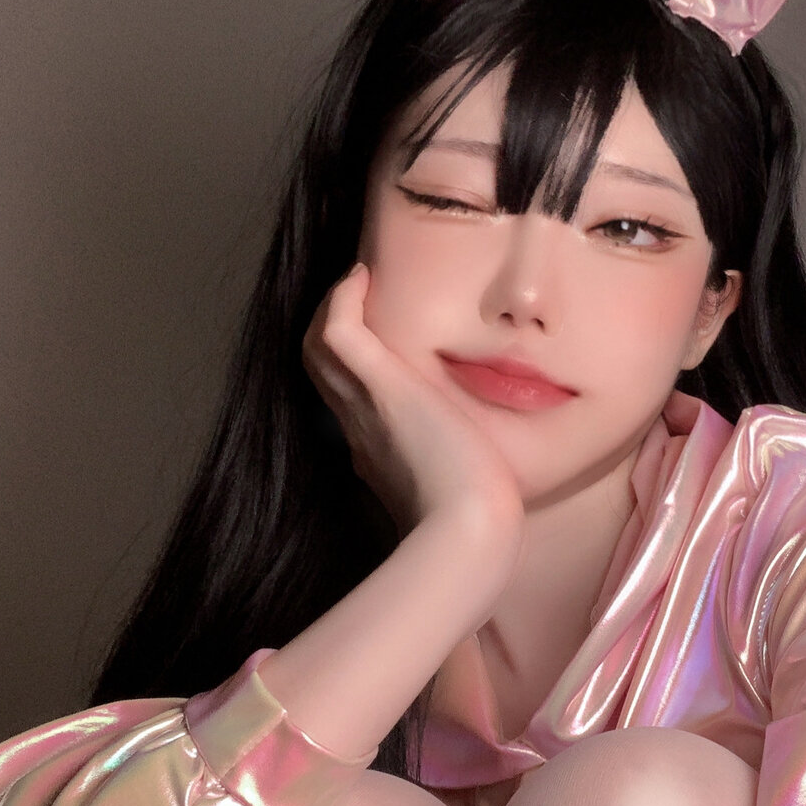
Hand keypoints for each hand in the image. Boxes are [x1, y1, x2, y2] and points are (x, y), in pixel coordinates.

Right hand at [302, 263, 523, 548]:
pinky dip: (342, 300)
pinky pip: (340, 332)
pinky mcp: (382, 387)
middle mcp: (360, 428)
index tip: (376, 343)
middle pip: (324, 369)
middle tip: (357, 297)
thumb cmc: (479, 522)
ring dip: (334, 309)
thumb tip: (484, 478)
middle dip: (333, 330)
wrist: (469, 530)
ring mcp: (366, 407)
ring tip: (358, 280)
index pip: (349, 401)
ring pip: (321, 349)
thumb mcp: (464, 492)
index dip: (352, 369)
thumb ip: (462, 476)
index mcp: (377, 454)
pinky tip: (362, 275)